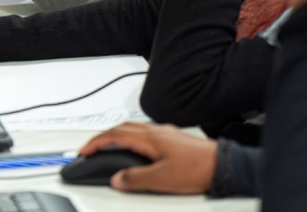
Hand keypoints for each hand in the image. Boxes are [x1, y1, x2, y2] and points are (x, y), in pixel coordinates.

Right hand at [79, 123, 217, 193]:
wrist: (222, 165)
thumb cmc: (197, 169)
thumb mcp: (161, 179)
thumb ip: (135, 179)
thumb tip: (118, 179)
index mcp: (150, 138)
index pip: (115, 135)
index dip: (96, 142)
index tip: (84, 150)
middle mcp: (157, 131)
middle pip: (122, 127)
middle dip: (103, 137)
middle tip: (92, 148)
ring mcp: (166, 134)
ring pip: (134, 129)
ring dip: (118, 136)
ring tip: (109, 148)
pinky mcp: (174, 139)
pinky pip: (145, 134)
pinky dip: (132, 139)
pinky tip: (136, 150)